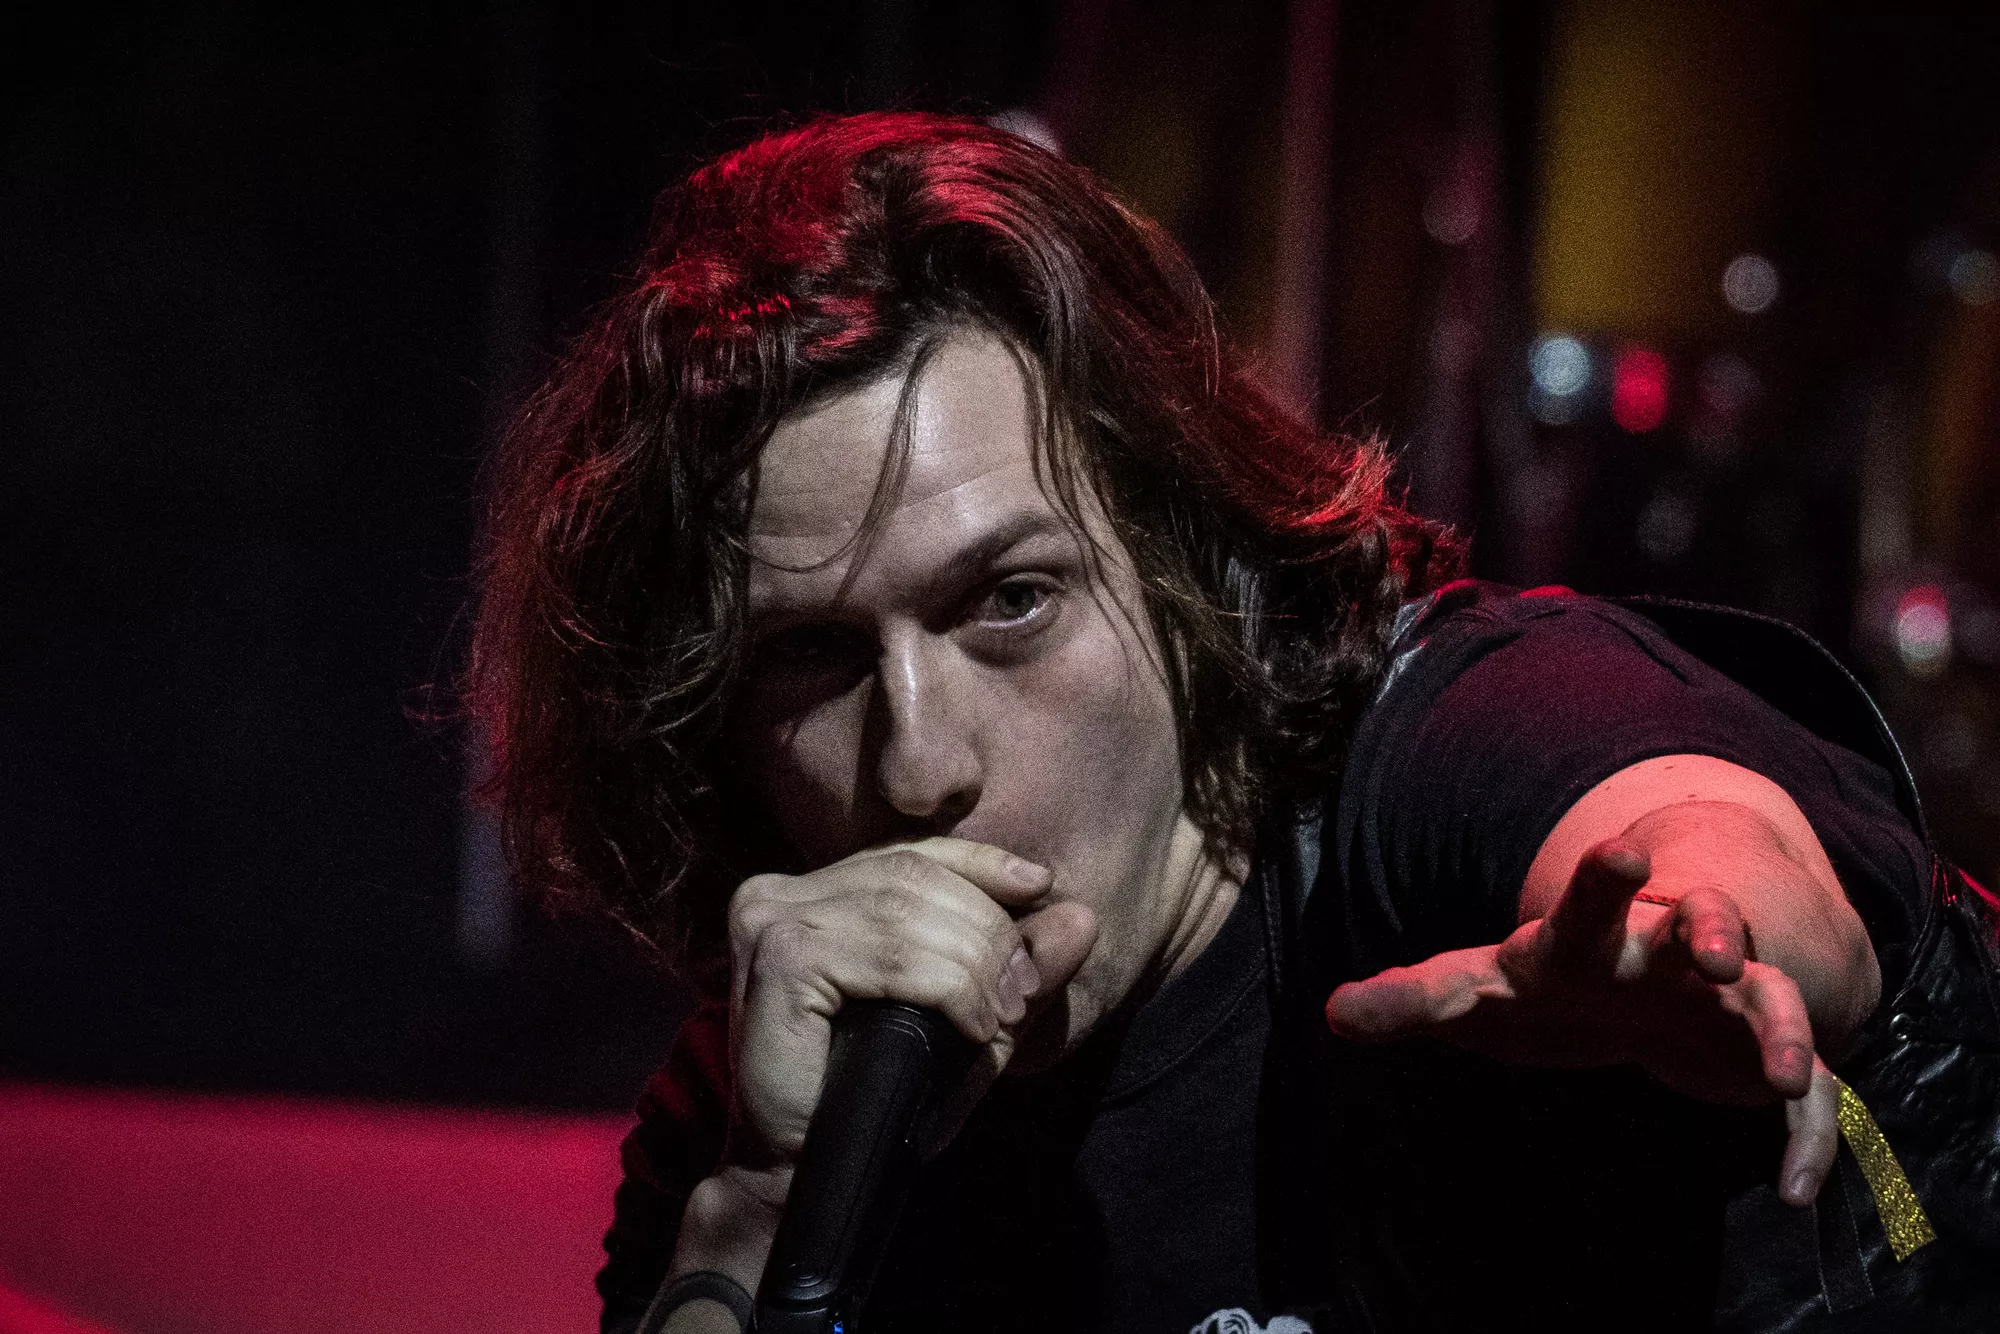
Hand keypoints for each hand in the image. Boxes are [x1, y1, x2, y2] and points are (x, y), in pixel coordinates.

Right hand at [668, 837, 1096, 1293]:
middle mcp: (780, 893)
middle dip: (986, 927)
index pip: (909, 855)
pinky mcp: (781, 958)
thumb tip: (1084, 916)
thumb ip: (1018, 965)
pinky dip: (946, 986)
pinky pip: (888, 956)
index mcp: (811, 893)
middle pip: (911, 877)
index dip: (980, 863)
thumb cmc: (878, 1095)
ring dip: (974, 963)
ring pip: (905, 911)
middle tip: (1026, 988)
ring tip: (1004, 1014)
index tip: (1041, 885)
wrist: (804, 1172)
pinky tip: (971, 1025)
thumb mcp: (965, 1019)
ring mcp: (770, 920)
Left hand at [1325, 839, 1841, 1206]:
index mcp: (1591, 939)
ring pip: (1769, 999)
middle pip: (1702, 923)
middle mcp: (1666, 955)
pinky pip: (1804, 1092)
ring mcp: (1722, 1001)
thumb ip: (1411, 999)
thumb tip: (1333, 1012)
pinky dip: (1806, 1136)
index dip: (1605, 881)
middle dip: (1713, 928)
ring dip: (1780, 1031)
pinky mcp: (1754, 1055)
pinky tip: (1797, 1190)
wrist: (1632, 995)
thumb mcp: (1477, 993)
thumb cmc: (1544, 989)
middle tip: (1717, 950)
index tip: (1622, 852)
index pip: (1594, 902)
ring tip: (1779, 1076)